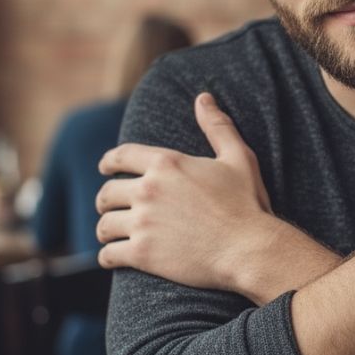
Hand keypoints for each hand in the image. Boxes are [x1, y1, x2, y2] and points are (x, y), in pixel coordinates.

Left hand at [95, 92, 273, 292]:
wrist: (249, 248)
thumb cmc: (247, 204)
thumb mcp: (238, 158)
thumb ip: (218, 126)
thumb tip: (203, 98)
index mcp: (167, 163)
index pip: (121, 156)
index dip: (109, 161)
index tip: (105, 168)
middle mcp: (149, 190)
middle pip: (107, 192)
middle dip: (106, 200)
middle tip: (110, 207)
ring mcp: (143, 223)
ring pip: (105, 224)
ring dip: (106, 229)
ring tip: (111, 235)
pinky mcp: (142, 254)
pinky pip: (108, 254)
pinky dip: (108, 256)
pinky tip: (114, 257)